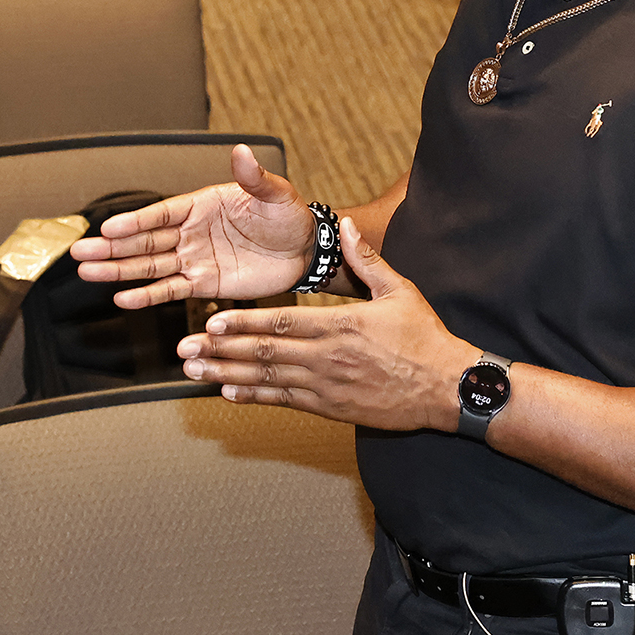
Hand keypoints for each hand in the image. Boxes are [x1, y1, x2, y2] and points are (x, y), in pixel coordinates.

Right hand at [69, 143, 312, 307]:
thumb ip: (253, 178)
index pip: (161, 214)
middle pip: (143, 241)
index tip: (109, 228)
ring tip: (88, 274)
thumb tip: (241, 151)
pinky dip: (147, 296)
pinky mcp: (203, 284)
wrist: (304, 252)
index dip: (135, 222)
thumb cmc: (288, 217)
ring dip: (118, 271)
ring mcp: (193, 259)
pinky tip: (123, 299)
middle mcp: (190, 233)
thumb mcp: (274, 194)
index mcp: (200, 205)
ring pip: (148, 266)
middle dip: (111, 248)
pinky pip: (170, 290)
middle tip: (81, 253)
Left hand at [175, 217, 473, 428]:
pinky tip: (228, 393)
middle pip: (264, 353)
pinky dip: (255, 397)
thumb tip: (344, 226)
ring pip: (267, 380)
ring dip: (227, 375)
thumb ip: (367, 259)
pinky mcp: (331, 408)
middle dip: (220, 350)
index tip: (210, 322)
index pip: (281, 323)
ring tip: (195, 371)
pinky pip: (285, 402)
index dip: (242, 324)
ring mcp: (327, 385)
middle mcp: (328, 357)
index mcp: (341, 324)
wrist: (449, 388)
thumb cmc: (425, 339)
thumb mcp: (400, 291)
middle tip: (184, 350)